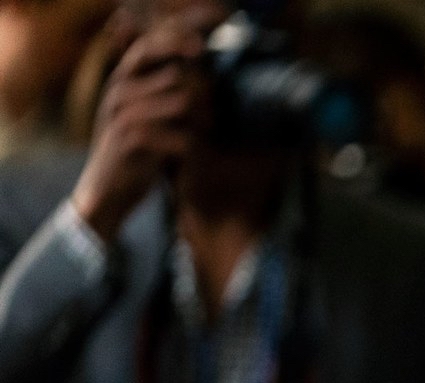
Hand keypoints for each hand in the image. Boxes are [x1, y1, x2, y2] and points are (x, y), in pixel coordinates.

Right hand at [69, 7, 209, 243]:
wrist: (107, 190)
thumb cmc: (135, 150)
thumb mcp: (144, 115)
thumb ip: (164, 91)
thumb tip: (199, 70)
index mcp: (122, 80)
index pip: (148, 47)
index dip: (175, 41)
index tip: (200, 46)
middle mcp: (119, 91)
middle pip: (177, 77)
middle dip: (202, 99)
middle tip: (207, 121)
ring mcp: (121, 114)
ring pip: (181, 102)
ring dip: (201, 122)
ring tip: (199, 139)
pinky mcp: (130, 140)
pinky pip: (178, 134)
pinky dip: (192, 146)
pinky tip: (190, 155)